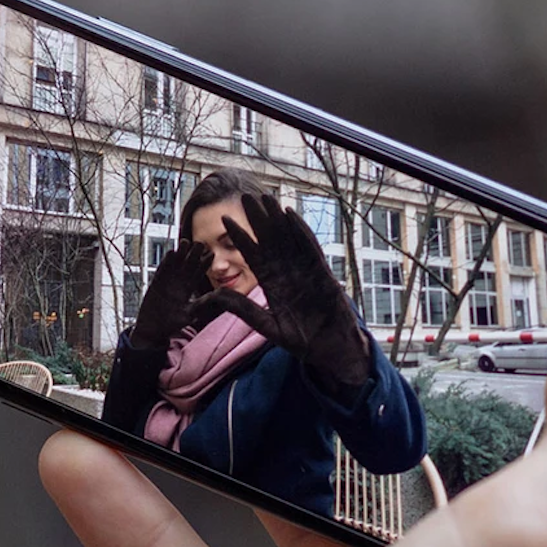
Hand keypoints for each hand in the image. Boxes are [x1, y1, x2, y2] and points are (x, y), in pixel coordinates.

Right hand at [128, 241, 213, 349]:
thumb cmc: (171, 324)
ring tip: (186, 242)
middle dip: (194, 254)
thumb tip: (214, 297)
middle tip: (200, 243)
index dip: (204, 264)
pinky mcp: (156, 283)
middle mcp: (178, 283)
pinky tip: (171, 252)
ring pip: (175, 264)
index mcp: (188, 289)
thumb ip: (200, 304)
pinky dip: (166, 262)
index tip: (211, 254)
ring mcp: (167, 281)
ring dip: (180, 254)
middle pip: (187, 265)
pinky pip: (162, 270)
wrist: (152, 330)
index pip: (198, 274)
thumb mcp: (189, 314)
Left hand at [194, 193, 374, 395]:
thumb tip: (217, 296)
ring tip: (265, 198)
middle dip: (257, 219)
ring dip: (276, 218)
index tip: (224, 219)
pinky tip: (289, 214)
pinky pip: (309, 246)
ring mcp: (304, 270)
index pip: (252, 255)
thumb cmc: (301, 340)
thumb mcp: (267, 326)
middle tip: (245, 197)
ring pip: (288, 238)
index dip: (240, 237)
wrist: (329, 349)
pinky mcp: (321, 271)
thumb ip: (244, 310)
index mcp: (271, 284)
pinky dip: (300, 230)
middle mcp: (287, 272)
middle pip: (269, 240)